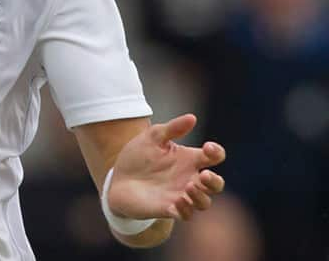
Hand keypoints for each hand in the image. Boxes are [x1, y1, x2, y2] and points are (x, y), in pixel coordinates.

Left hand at [108, 114, 225, 220]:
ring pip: (204, 202)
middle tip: (203, 174)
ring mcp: (180, 195)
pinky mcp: (168, 208)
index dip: (216, 152)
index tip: (207, 147)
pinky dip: (185, 210)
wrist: (116, 178)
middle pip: (216, 184)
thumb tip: (192, 117)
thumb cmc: (137, 156)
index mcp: (189, 159)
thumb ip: (172, 128)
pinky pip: (185, 215)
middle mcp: (189, 178)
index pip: (214, 157)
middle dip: (215, 181)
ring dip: (201, 196)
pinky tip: (177, 202)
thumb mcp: (152, 137)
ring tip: (188, 187)